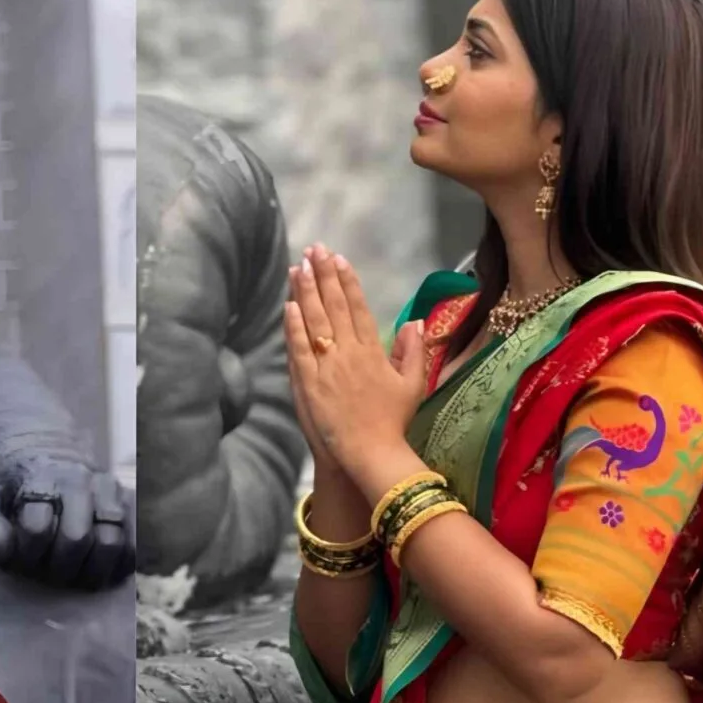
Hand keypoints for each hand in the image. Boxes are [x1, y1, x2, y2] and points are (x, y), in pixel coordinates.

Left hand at [0, 457, 133, 590]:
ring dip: (91, 571)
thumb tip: (1, 545)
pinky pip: (136, 547)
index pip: (37, 526)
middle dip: (60, 567)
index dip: (27, 554)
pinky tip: (99, 572)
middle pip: (77, 538)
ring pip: (112, 543)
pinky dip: (119, 567)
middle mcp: (80, 479)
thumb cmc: (15, 509)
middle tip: (50, 576)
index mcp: (40, 478)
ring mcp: (111, 492)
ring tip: (75, 577)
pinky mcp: (132, 508)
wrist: (50, 481)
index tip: (21, 562)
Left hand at [282, 246, 425, 498]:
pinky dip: (293, 327)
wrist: (372, 453)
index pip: (358, 308)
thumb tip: (414, 322)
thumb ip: (413, 352)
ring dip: (305, 292)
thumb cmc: (392, 422)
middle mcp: (350, 353)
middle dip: (323, 275)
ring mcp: (328, 367)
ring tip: (298, 266)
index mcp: (374, 352)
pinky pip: (299, 349)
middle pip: (335, 306)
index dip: (348, 282)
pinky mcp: (309, 383)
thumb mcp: (412, 386)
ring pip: (315, 322)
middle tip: (315, 249)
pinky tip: (288, 305)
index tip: (339, 260)